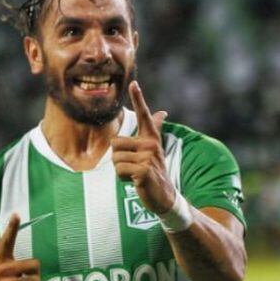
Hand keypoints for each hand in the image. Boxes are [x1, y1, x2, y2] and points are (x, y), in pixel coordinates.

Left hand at [112, 81, 173, 214]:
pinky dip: (123, 179)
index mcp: (151, 138)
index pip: (144, 115)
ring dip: (120, 170)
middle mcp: (151, 144)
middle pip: (115, 142)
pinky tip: (135, 182)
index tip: (134, 84)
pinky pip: (120, 170)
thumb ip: (156, 129)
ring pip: (115, 159)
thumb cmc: (154, 171)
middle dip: (117, 158)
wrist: (164, 196)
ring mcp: (148, 157)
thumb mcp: (154, 149)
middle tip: (133, 167)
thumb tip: (162, 112)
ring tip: (135, 175)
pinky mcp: (144, 170)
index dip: (139, 99)